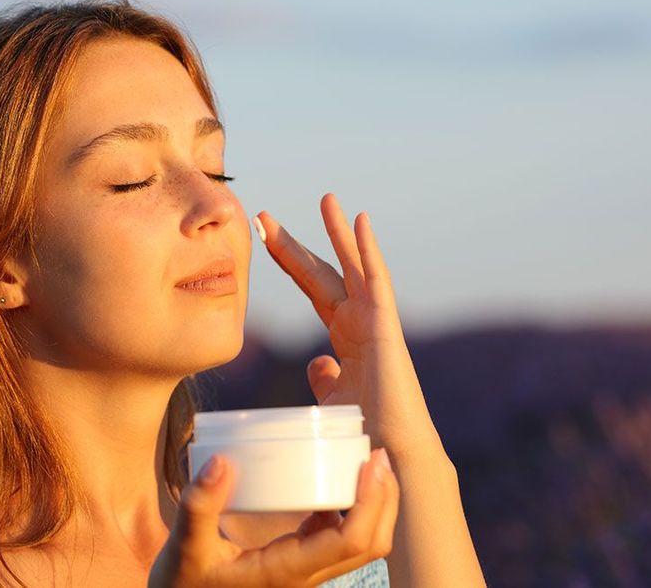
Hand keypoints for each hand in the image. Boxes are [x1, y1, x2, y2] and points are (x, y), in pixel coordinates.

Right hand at [148, 448, 398, 586]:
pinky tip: (335, 481)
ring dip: (373, 505)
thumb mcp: (182, 548)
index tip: (371, 462)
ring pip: (360, 544)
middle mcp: (305, 576)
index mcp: (287, 572)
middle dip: (385, 499)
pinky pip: (337, 538)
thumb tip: (220, 462)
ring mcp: (304, 571)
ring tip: (366, 462)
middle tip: (378, 454)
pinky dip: (350, 509)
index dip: (370, 502)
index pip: (349, 541)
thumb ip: (198, 506)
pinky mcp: (297, 562)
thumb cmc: (181, 585)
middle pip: (369, 544)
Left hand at [253, 193, 438, 456]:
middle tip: (264, 217)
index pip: (312, 288)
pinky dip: (369, 251)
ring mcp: (375, 322)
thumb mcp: (332, 401)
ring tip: (326, 199)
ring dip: (339, 233)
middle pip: (324, 272)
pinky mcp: (387, 327)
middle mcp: (360, 323)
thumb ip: (324, 379)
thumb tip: (316, 363)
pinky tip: (360, 221)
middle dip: (295, 244)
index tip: (259, 235)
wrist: (391, 452)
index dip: (288, 260)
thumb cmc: (367, 433)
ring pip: (354, 267)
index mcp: (345, 337)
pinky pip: (378, 281)